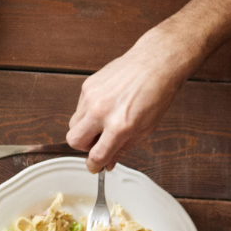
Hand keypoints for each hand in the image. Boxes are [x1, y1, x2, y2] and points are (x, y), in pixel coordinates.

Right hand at [64, 27, 195, 170]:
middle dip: (83, 146)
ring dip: (85, 128)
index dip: (94, 165)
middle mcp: (101, 112)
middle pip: (74, 141)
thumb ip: (123, 147)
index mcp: (120, 126)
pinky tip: (106, 105)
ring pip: (74, 124)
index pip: (96, 155)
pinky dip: (89, 112)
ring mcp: (91, 98)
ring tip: (103, 121)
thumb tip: (108, 161)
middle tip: (97, 142)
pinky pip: (79, 107)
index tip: (95, 166)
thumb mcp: (146, 128)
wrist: (156, 63)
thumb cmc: (157, 93)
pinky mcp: (87, 86)